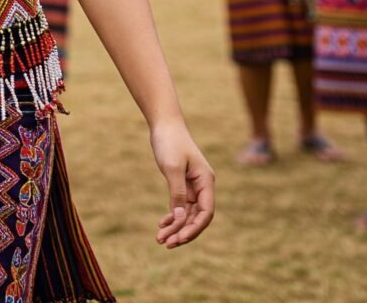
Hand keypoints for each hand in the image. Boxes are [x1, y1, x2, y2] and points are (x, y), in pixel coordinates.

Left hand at [150, 122, 214, 248]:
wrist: (164, 124)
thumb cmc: (170, 142)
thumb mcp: (172, 168)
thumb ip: (177, 194)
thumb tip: (180, 219)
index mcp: (206, 181)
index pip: (206, 212)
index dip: (194, 228)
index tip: (180, 238)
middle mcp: (202, 186)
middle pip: (196, 216)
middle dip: (182, 231)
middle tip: (166, 243)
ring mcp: (192, 186)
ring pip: (187, 213)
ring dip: (175, 226)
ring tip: (160, 239)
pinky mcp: (182, 184)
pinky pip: (180, 206)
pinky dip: (172, 216)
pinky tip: (162, 224)